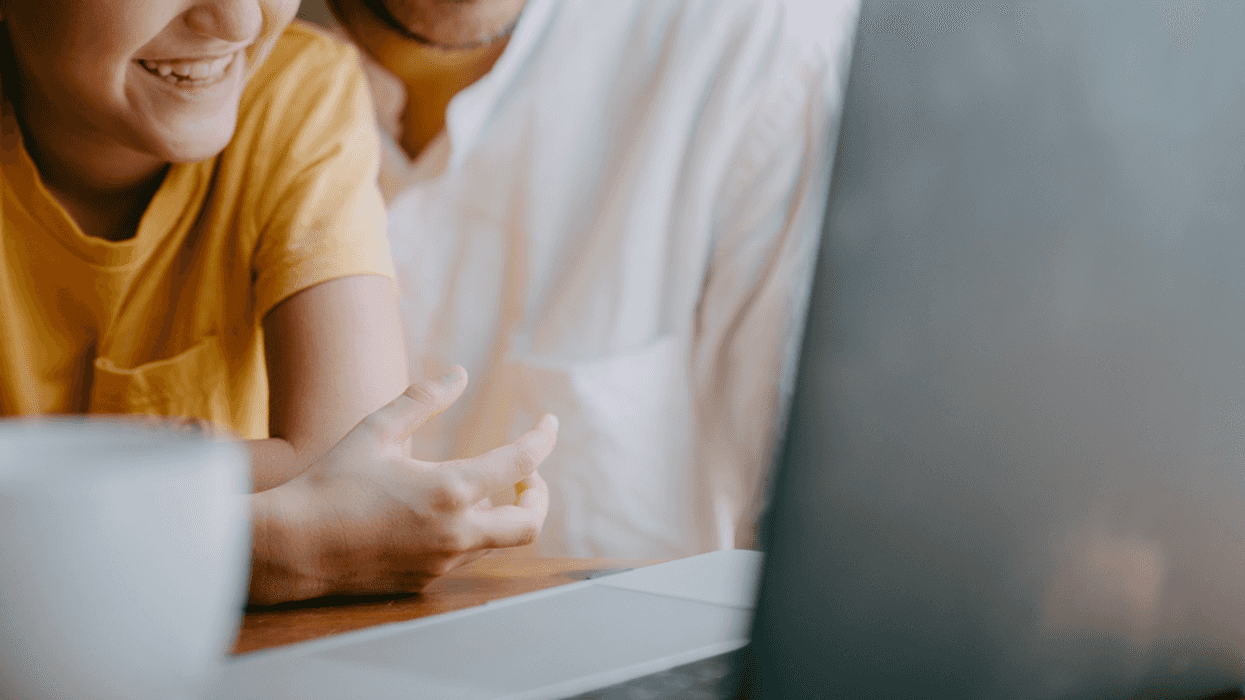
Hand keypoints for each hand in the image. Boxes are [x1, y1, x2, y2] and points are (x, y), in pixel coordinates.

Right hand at [248, 367, 556, 603]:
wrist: (291, 549)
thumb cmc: (331, 483)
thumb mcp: (375, 429)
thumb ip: (422, 399)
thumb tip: (458, 374)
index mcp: (450, 490)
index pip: (521, 462)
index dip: (543, 438)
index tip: (548, 423)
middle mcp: (455, 533)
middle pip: (529, 522)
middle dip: (538, 495)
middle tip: (526, 476)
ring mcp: (441, 562)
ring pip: (495, 541)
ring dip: (497, 513)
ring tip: (476, 489)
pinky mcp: (423, 581)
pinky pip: (461, 556)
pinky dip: (466, 532)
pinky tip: (439, 515)